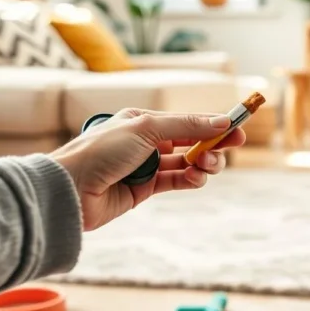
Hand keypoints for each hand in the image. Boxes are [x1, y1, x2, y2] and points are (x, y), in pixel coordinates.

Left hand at [50, 108, 246, 230]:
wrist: (70, 189)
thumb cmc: (101, 151)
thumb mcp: (146, 129)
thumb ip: (186, 126)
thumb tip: (222, 122)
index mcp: (143, 120)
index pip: (187, 120)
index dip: (214, 124)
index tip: (239, 128)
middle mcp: (146, 142)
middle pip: (191, 142)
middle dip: (213, 145)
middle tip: (231, 147)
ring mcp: (147, 166)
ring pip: (187, 164)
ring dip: (204, 164)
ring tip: (207, 167)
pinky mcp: (145, 189)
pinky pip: (177, 182)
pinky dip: (191, 179)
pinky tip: (197, 178)